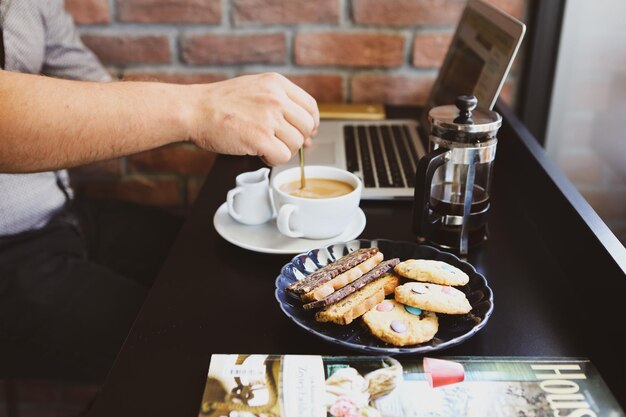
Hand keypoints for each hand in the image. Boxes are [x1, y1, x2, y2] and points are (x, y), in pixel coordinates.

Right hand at [186, 73, 318, 165]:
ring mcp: (268, 118)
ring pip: (296, 144)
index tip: (306, 132)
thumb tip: (307, 130)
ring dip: (283, 150)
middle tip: (281, 142)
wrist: (194, 110)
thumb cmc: (219, 103)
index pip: (310, 106)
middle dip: (297, 139)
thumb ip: (279, 102)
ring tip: (265, 147)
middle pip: (306, 127)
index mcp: (276, 83)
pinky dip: (273, 160)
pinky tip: (260, 153)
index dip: (311, 123)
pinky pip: (282, 156)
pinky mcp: (260, 138)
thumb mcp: (254, 87)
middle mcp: (276, 98)